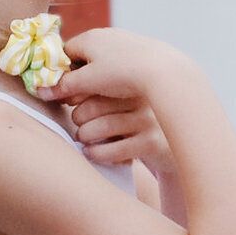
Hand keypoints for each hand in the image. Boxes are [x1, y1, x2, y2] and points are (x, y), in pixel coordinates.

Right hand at [34, 27, 181, 107]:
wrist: (162, 69)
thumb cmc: (122, 73)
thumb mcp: (88, 82)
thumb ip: (63, 86)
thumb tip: (40, 91)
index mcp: (88, 38)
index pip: (64, 53)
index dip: (60, 73)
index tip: (61, 91)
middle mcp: (105, 34)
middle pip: (82, 57)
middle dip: (78, 78)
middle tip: (79, 98)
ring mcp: (123, 40)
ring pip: (101, 61)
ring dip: (96, 78)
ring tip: (100, 96)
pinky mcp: (139, 49)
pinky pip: (119, 62)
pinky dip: (115, 76)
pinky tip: (120, 90)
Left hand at [57, 90, 174, 177]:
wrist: (178, 147)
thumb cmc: (142, 121)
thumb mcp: (127, 102)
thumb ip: (102, 91)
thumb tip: (57, 88)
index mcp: (133, 82)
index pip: (91, 85)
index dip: (75, 96)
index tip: (70, 103)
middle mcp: (142, 97)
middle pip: (91, 106)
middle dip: (78, 118)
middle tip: (79, 124)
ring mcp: (148, 120)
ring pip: (97, 129)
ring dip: (83, 136)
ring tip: (84, 137)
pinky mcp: (151, 143)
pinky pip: (109, 150)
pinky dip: (94, 153)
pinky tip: (92, 152)